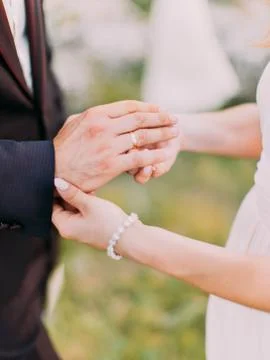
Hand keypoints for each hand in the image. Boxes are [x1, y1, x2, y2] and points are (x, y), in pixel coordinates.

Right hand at [53, 101, 178, 192]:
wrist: (52, 171)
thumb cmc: (63, 148)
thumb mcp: (74, 123)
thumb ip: (92, 116)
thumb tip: (107, 112)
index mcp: (96, 115)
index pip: (129, 107)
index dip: (148, 107)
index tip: (160, 109)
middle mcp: (104, 127)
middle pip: (140, 119)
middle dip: (160, 119)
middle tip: (174, 119)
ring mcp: (109, 146)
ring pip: (143, 137)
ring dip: (162, 134)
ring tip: (175, 134)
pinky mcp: (112, 165)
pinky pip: (139, 158)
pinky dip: (154, 155)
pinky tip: (165, 154)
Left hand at [53, 179, 130, 250]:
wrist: (129, 237)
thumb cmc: (108, 221)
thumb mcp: (89, 204)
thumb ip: (72, 193)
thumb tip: (57, 182)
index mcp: (65, 227)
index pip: (51, 207)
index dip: (56, 192)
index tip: (64, 180)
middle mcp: (70, 230)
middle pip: (62, 208)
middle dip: (69, 195)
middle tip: (77, 182)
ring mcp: (81, 230)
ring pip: (73, 209)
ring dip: (78, 199)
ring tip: (88, 189)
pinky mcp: (90, 229)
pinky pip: (82, 213)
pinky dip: (85, 204)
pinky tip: (94, 196)